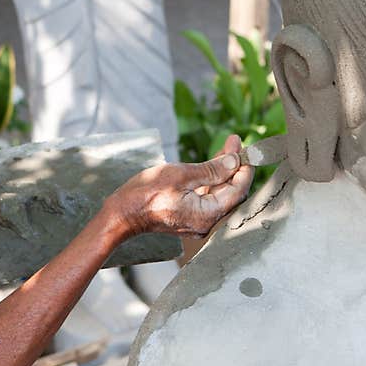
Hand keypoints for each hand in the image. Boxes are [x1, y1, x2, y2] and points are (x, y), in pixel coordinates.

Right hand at [108, 135, 253, 238]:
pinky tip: (212, 166)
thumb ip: (211, 169)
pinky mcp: (188, 217)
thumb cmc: (146, 194)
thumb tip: (234, 162)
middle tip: (234, 143)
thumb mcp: (181, 175)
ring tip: (226, 149)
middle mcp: (206, 222)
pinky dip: (210, 181)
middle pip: (230, 192)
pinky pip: (206, 198)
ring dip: (223, 172)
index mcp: (207, 214)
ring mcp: (197, 221)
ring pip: (218, 194)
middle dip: (234, 167)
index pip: (238, 190)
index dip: (244, 168)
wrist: (122, 213)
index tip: (244, 148)